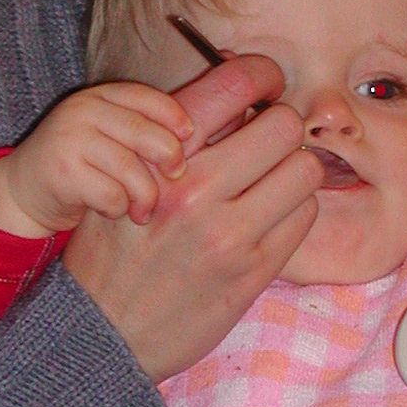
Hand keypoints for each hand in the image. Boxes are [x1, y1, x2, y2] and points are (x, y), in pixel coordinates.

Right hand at [0, 83, 192, 236]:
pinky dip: (118, 208)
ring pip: (131, 169)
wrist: (23, 191)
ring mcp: (70, 139)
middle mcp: (84, 111)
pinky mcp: (62, 172)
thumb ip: (146, 130)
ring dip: (144, 195)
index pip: (149, 98)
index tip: (190, 138)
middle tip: (174, 177)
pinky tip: (112, 210)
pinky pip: (111, 194)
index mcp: (102, 96)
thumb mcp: (111, 136)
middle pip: (146, 133)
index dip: (175, 118)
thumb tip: (202, 134)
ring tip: (142, 208)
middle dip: (169, 159)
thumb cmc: (83, 166)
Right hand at [63, 53, 323, 380]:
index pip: (230, 84)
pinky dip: (293, 212)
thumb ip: (178, 135)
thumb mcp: (127, 180)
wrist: (103, 332)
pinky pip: (303, 217)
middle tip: (267, 144)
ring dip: (292, 172)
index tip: (266, 83)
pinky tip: (268, 220)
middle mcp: (197, 190)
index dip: (261, 74)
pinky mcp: (253, 272)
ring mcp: (230, 234)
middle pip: (282, 124)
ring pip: (304, 170)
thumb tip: (239, 79)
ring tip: (271, 184)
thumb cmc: (112, 251)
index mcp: (160, 158)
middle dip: (279, 129)